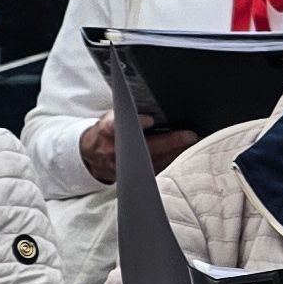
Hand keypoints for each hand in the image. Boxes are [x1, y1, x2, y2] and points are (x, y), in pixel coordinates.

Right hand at [79, 117, 196, 183]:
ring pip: (154, 161)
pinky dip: (169, 160)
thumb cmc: (106, 131)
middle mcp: (114, 150)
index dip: (135, 122)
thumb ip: (125, 111)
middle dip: (170, 141)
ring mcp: (123, 166)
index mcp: (106, 130)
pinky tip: (182, 153)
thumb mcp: (110, 116)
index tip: (151, 120)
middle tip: (189, 136)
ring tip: (191, 142)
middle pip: (145, 147)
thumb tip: (150, 108)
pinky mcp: (131, 176)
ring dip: (175, 152)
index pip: (118, 125)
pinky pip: (155, 169)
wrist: (91, 154)